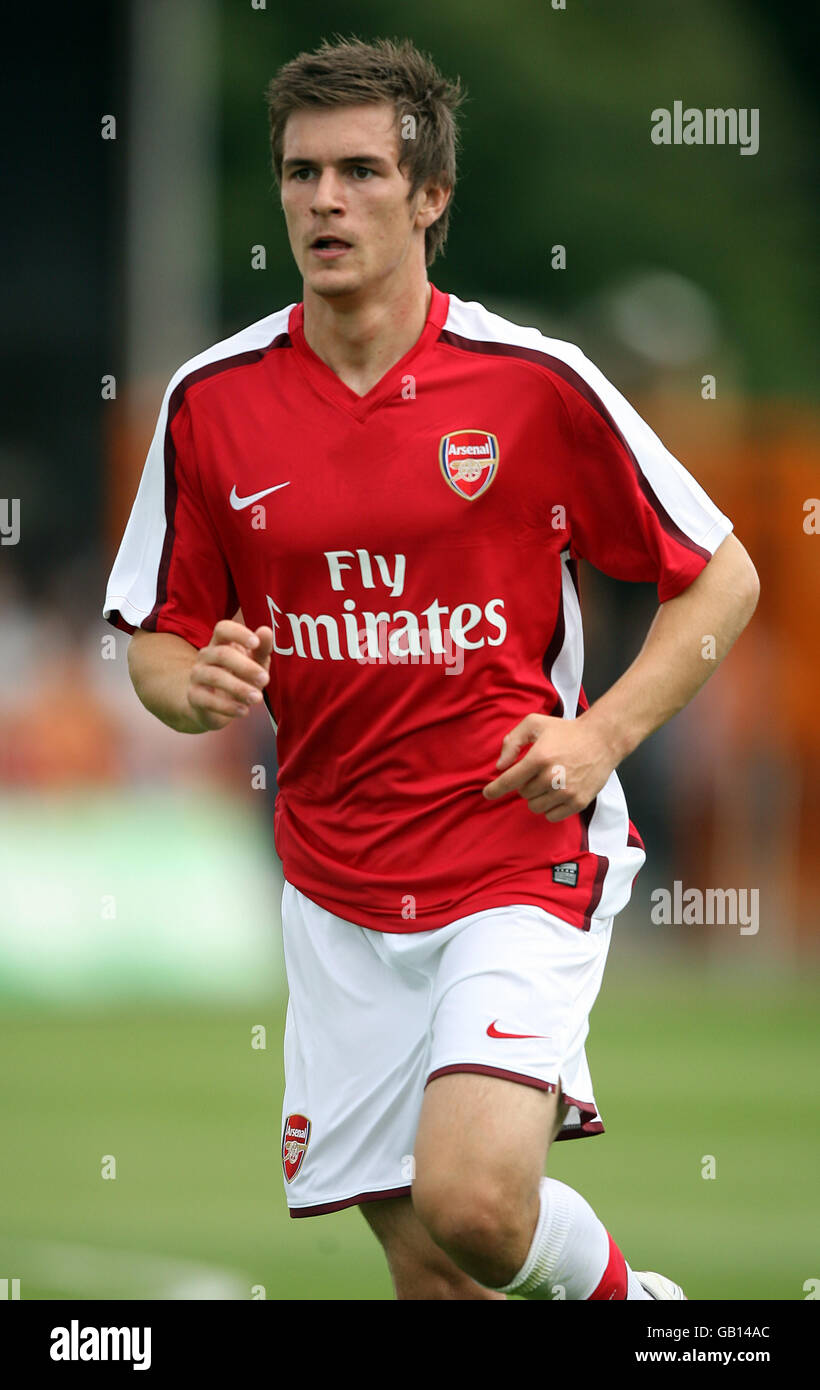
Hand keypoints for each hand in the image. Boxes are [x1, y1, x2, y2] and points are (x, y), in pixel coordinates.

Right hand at [186, 620, 272, 730]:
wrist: (213, 707)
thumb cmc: (239, 678)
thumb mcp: (255, 663)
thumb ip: (262, 649)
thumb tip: (266, 631)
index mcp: (220, 643)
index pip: (223, 628)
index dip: (238, 633)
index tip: (256, 643)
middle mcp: (206, 656)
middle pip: (222, 654)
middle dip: (245, 666)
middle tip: (265, 679)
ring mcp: (197, 676)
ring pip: (214, 677)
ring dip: (239, 688)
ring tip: (258, 698)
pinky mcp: (194, 697)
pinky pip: (207, 700)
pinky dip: (227, 707)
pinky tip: (244, 711)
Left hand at [481, 712, 615, 820]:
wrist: (602, 740)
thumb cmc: (566, 731)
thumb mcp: (535, 724)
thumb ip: (512, 741)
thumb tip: (500, 766)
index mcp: (539, 757)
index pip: (509, 780)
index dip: (495, 789)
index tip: (487, 794)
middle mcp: (552, 777)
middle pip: (523, 794)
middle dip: (525, 784)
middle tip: (538, 771)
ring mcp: (567, 792)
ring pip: (535, 807)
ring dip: (536, 797)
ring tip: (548, 782)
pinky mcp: (578, 802)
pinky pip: (552, 816)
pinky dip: (550, 808)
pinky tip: (556, 794)